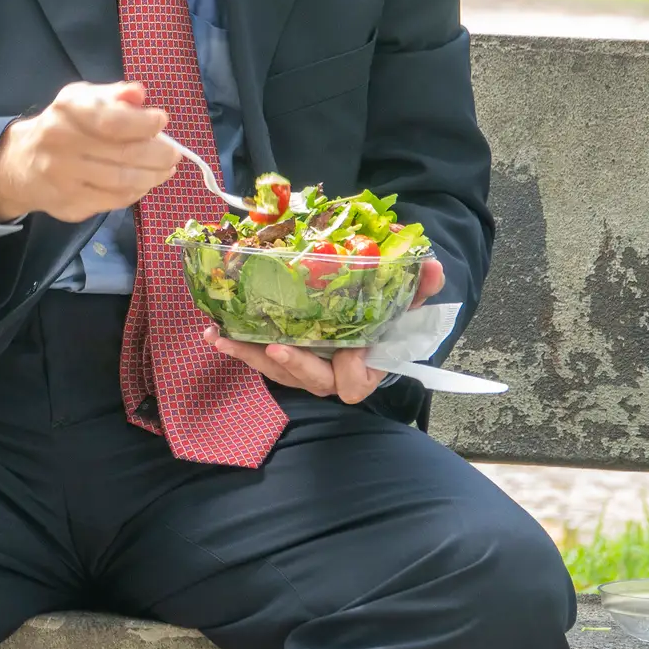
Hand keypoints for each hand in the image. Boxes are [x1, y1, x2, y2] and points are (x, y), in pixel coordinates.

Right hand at [0, 82, 180, 224]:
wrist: (20, 164)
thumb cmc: (61, 126)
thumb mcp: (81, 99)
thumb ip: (113, 95)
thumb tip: (140, 94)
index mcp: (67, 112)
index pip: (111, 121)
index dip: (143, 124)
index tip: (162, 121)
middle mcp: (62, 144)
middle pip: (123, 155)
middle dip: (158, 155)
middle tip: (174, 153)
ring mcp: (65, 178)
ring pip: (122, 182)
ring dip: (153, 176)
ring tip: (166, 169)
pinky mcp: (70, 204)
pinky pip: (114, 201)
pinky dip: (136, 192)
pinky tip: (145, 183)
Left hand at [203, 257, 446, 403]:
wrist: (367, 313)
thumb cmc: (386, 312)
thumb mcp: (406, 299)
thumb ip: (420, 287)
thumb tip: (435, 267)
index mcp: (365, 364)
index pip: (358, 381)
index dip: (353, 369)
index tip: (350, 349)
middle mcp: (332, 372)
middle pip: (313, 381)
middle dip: (294, 366)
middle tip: (275, 348)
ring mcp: (304, 366)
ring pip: (277, 370)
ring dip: (250, 354)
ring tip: (224, 338)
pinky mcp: (281, 354)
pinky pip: (257, 355)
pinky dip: (237, 343)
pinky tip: (213, 330)